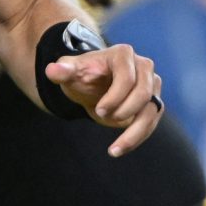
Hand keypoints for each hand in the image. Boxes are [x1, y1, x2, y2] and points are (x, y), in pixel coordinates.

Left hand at [45, 42, 162, 157]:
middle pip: (144, 93)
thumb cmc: (81, 76)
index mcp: (122, 54)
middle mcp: (143, 67)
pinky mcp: (153, 103)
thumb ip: (62, 71)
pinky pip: (151, 122)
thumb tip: (51, 71)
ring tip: (113, 150)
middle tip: (102, 117)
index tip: (100, 110)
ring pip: (152, 110)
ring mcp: (151, 85)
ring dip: (134, 133)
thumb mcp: (70, 73)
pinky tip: (118, 149)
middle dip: (124, 111)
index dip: (115, 96)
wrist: (91, 86)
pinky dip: (136, 138)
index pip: (127, 77)